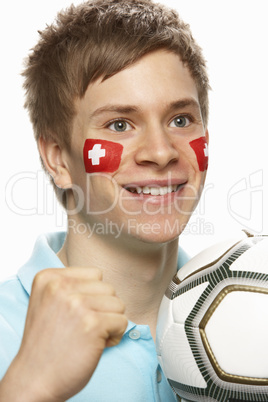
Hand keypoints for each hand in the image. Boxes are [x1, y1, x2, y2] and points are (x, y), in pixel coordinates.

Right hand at [0, 267, 127, 400]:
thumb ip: (71, 286)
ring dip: (110, 322)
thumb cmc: (46, 344)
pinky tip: (97, 345)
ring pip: (118, 304)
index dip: (93, 296)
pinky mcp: (92, 324)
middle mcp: (60, 286)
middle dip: (103, 310)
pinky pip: (122, 322)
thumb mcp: (48, 302)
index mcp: (48, 278)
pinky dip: (115, 336)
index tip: (77, 315)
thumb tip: (106, 283)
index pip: (95, 275)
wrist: (33, 380)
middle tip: (85, 329)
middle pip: (108, 288)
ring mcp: (76, 304)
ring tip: (90, 336)